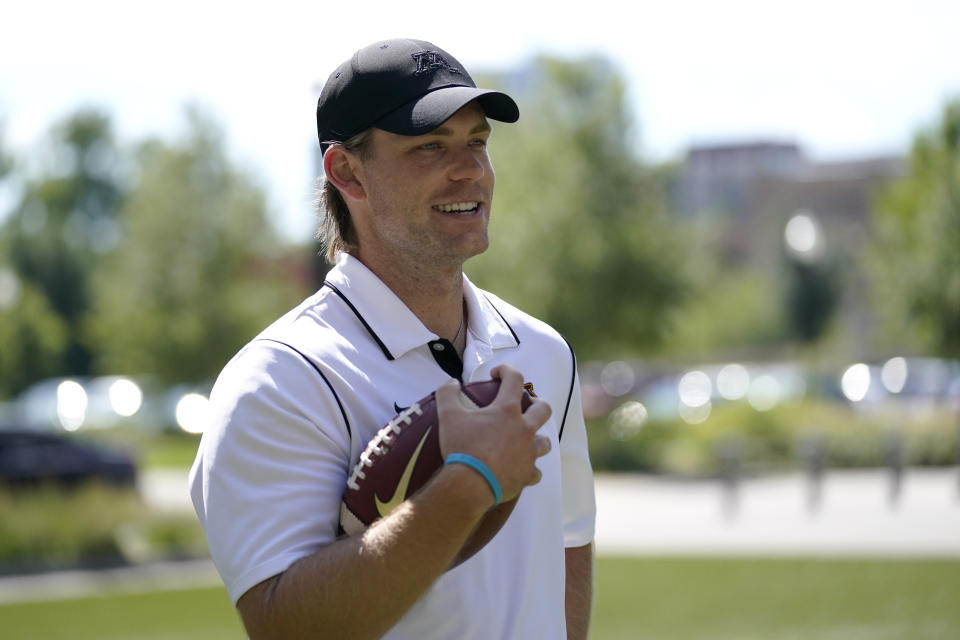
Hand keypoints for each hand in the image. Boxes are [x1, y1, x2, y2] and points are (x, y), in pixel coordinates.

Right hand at [435, 365, 551, 503]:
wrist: (469, 485)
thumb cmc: (461, 448)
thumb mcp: (448, 416)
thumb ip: (448, 394)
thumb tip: (451, 382)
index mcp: (507, 411)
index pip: (515, 379)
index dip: (507, 371)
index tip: (497, 374)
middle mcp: (524, 429)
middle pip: (543, 409)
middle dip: (536, 404)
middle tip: (524, 407)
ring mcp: (528, 453)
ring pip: (544, 442)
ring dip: (536, 439)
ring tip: (524, 440)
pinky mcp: (527, 474)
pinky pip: (535, 471)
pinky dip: (529, 469)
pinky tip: (519, 469)